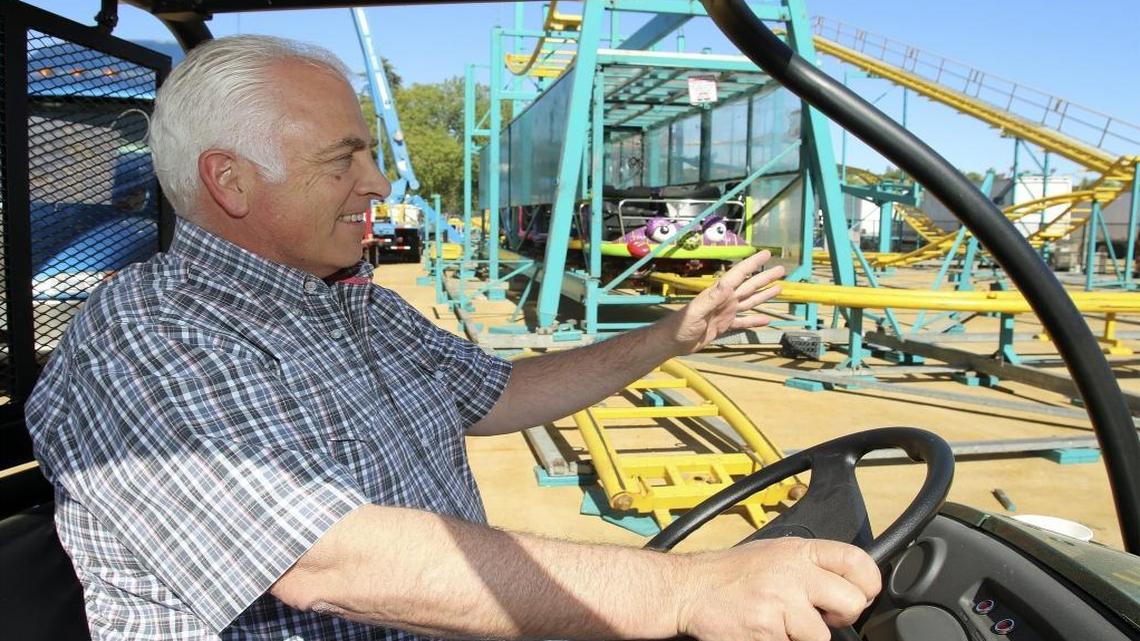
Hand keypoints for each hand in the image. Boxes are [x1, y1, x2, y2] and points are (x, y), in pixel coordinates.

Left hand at [668, 250, 784, 353]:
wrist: (672, 342)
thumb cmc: (680, 326)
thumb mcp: (696, 311)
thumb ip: (711, 298)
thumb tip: (727, 283)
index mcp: (719, 293)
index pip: (739, 275)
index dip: (752, 264)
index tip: (765, 254)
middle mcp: (725, 300)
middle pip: (749, 286)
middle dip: (764, 277)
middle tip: (781, 269)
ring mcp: (725, 312)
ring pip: (749, 301)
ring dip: (763, 295)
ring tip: (779, 288)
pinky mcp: (723, 326)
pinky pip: (742, 322)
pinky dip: (754, 320)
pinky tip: (766, 319)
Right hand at [676, 538, 880, 640]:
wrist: (689, 589)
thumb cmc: (730, 574)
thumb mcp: (774, 552)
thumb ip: (810, 565)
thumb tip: (848, 583)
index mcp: (798, 551)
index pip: (857, 562)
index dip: (867, 583)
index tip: (861, 594)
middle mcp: (793, 574)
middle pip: (851, 603)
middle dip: (841, 616)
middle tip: (819, 616)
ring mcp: (780, 605)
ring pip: (821, 637)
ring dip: (803, 636)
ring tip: (779, 622)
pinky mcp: (767, 634)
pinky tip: (764, 630)